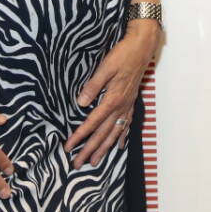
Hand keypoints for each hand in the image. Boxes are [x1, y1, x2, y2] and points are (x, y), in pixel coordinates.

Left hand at [65, 20, 161, 167]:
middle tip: (78, 164)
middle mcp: (121, 106)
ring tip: (95, 161)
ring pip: (115, 132)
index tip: (68, 147)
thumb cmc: (123, 55)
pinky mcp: (132, 102)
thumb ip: (93, 86)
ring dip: (105, 148)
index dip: (80, 136)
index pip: (93, 122)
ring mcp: (128, 105)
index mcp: (113, 99)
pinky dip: (122, 136)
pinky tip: (120, 145)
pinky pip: (127, 124)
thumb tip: (80, 104)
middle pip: (104, 133)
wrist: (142, 47)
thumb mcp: (105, 67)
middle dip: (90, 149)